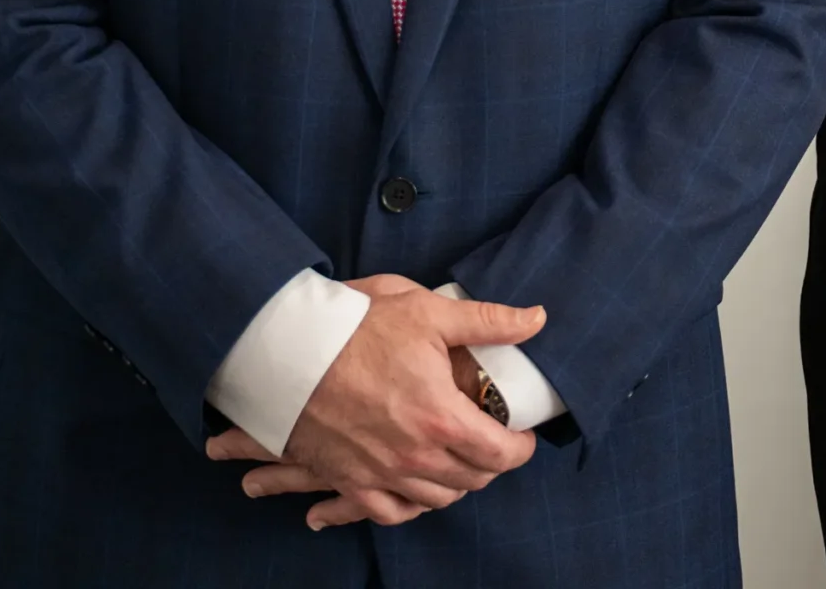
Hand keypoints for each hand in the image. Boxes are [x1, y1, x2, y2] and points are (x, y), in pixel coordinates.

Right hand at [204, 274, 542, 530]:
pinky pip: (391, 514)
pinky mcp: (350, 481)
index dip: (521, 448)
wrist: (289, 353)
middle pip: (472, 480)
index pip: (500, 454)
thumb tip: (537, 320)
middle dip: (492, 464)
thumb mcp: (430, 312)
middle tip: (494, 442)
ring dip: (457, 483)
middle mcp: (414, 455)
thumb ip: (489, 321)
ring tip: (461, 460)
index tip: (524, 436)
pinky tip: (419, 488)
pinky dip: (412, 506)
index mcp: (441, 417)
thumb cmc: (359, 328)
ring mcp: (380, 474)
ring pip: (436, 500)